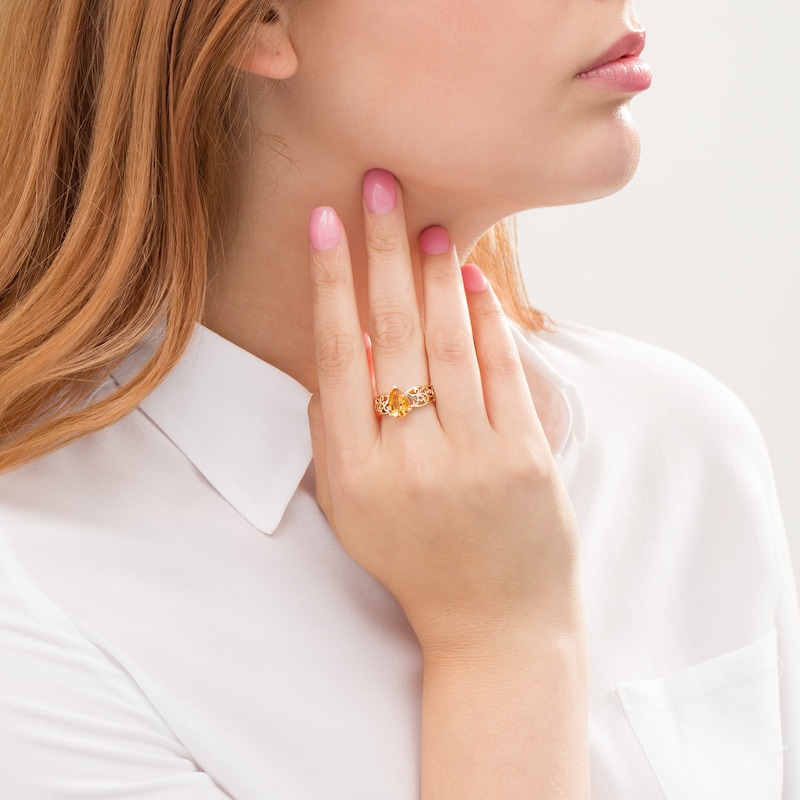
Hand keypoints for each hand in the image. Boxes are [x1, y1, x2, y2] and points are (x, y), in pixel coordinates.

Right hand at [307, 169, 581, 653]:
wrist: (495, 622)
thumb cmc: (415, 562)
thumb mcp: (351, 511)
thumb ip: (334, 434)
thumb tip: (335, 349)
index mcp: (355, 474)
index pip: (336, 357)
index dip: (328, 285)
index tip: (322, 223)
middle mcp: (409, 460)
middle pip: (392, 335)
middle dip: (382, 253)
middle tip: (378, 186)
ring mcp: (473, 457)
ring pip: (449, 343)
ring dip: (436, 275)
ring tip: (425, 222)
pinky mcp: (526, 456)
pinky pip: (503, 371)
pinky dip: (487, 319)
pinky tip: (472, 280)